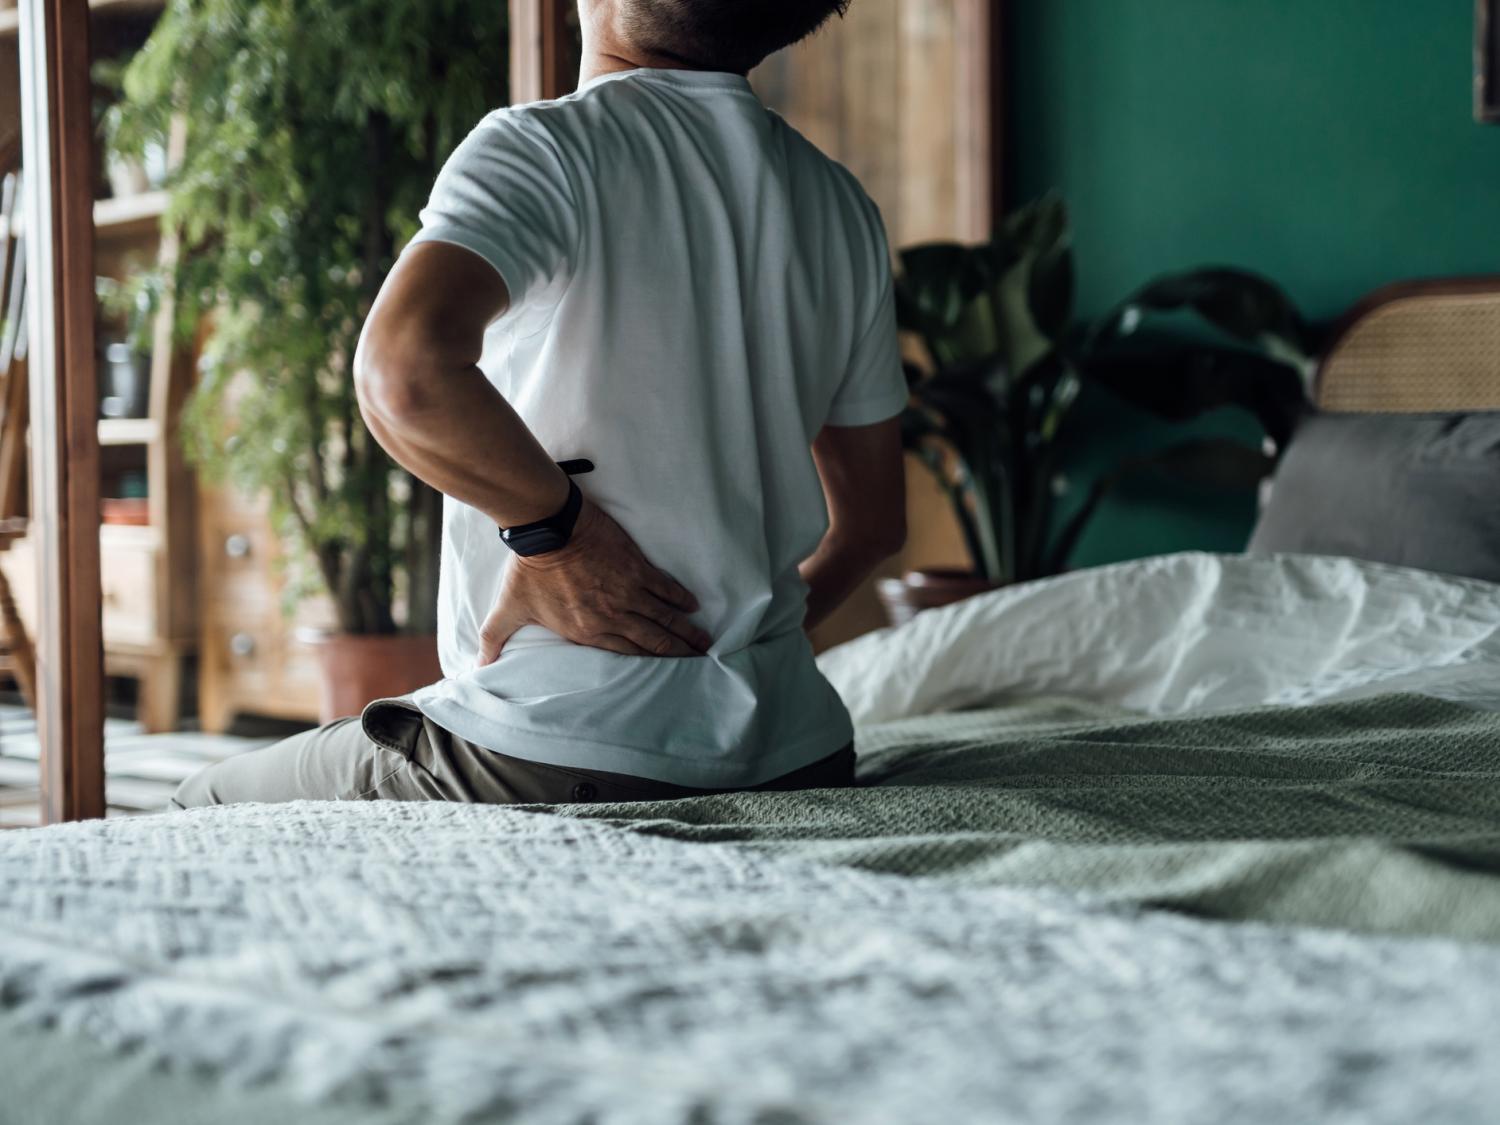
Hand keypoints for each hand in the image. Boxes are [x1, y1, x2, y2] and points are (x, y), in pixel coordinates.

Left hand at [477, 498, 711, 663]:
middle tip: (697, 659)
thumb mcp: (509, 608)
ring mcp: (627, 592)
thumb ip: (494, 639)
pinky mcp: (635, 567)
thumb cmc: (528, 569)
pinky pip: (664, 587)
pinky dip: (679, 597)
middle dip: (677, 652)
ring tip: (704, 641)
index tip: (666, 670)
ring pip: (664, 617)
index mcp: (586, 631)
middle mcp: (612, 616)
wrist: (547, 528)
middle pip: (652, 640)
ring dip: (685, 630)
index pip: (625, 653)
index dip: (649, 664)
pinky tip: (692, 605)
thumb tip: (475, 665)